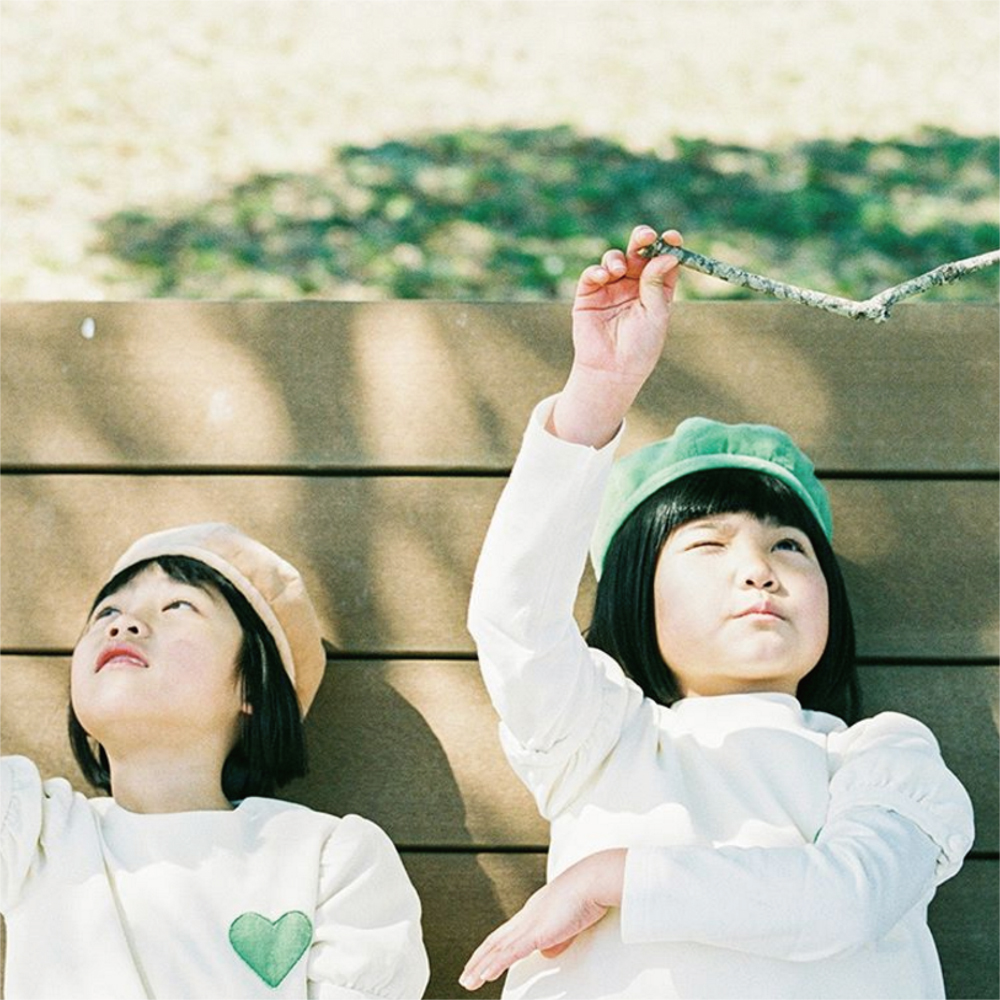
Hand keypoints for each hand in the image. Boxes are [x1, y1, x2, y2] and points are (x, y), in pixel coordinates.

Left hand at [459, 849, 625, 991]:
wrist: (594, 880)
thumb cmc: (588, 893)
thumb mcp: (569, 920)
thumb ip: (557, 936)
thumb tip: (547, 951)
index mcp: (534, 911)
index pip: (505, 933)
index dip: (491, 948)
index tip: (482, 959)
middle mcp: (527, 916)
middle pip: (495, 941)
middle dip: (478, 960)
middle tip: (467, 975)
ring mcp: (530, 923)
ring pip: (498, 949)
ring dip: (480, 967)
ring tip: (468, 981)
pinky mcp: (537, 932)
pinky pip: (511, 953)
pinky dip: (495, 965)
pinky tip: (485, 975)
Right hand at [550, 225, 682, 446]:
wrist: (612, 371)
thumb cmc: (640, 348)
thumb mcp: (656, 315)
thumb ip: (656, 285)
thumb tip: (666, 255)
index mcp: (654, 289)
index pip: (662, 261)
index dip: (667, 246)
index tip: (672, 237)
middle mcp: (633, 285)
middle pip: (638, 254)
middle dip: (641, 240)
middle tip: (645, 235)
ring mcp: (610, 289)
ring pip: (614, 260)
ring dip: (617, 257)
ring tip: (618, 268)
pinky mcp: (589, 296)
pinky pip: (592, 275)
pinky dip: (597, 271)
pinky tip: (603, 276)